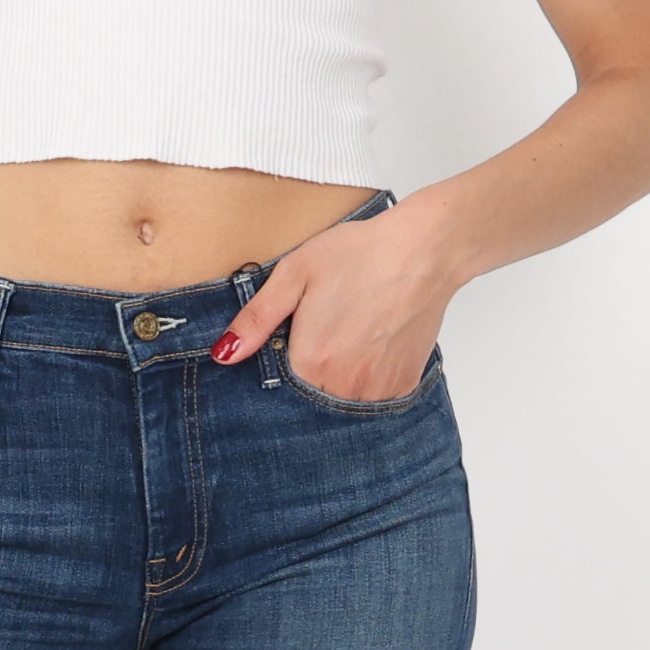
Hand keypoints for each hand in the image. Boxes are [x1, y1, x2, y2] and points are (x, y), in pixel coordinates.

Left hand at [212, 201, 456, 401]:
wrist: (425, 250)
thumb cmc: (359, 254)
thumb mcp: (294, 275)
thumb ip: (256, 320)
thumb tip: (224, 355)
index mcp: (311, 361)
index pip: (278, 385)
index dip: (280, 362)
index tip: (292, 339)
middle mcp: (344, 386)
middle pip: (310, 396)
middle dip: (308, 372)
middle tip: (327, 329)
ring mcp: (377, 390)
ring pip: (341, 399)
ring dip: (337, 379)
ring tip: (349, 334)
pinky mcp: (402, 386)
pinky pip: (372, 397)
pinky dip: (366, 379)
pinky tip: (371, 343)